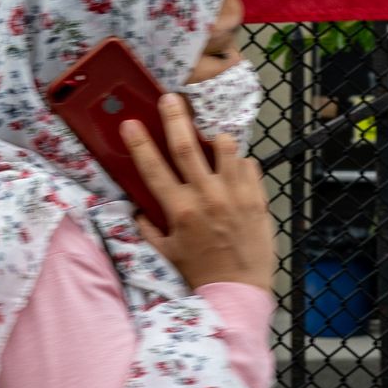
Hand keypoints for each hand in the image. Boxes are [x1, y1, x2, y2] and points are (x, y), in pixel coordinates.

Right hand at [120, 93, 276, 291]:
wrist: (238, 289)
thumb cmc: (199, 271)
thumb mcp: (166, 253)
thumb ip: (148, 228)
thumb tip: (136, 210)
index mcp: (179, 210)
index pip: (153, 169)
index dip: (139, 143)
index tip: (130, 123)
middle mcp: (206, 197)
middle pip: (187, 147)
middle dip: (175, 118)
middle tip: (170, 97)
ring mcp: (234, 195)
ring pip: (225, 148)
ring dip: (216, 140)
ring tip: (212, 140)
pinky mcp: (257, 198)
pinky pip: (248, 165)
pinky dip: (239, 163)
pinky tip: (233, 173)